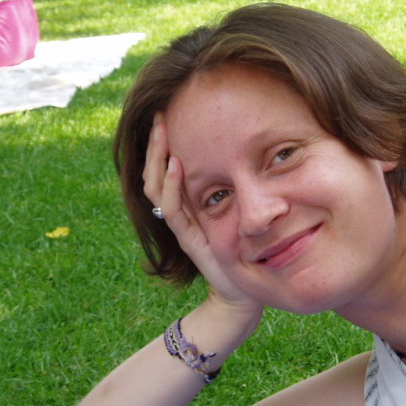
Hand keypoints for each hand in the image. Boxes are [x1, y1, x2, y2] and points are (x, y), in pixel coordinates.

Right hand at [142, 113, 263, 319]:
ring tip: (162, 132)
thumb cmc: (243, 251)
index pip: (165, 166)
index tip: (168, 112)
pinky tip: (176, 165)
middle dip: (155, 143)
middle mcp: (179, 212)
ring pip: (156, 187)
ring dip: (158, 158)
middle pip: (154, 172)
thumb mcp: (237, 210)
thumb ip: (235, 187)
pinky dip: (172, 186)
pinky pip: (174, 209)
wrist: (241, 293)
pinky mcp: (189, 238)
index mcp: (188, 203)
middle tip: (160, 114)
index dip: (163, 143)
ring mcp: (181, 225)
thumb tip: (251, 150)